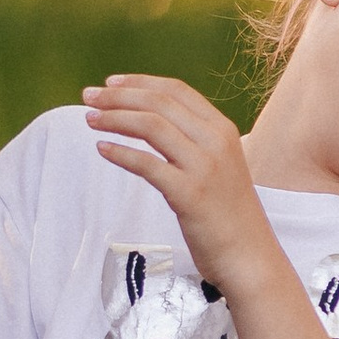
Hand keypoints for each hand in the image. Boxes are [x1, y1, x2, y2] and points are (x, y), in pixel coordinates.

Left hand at [81, 74, 268, 283]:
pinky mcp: (190, 194)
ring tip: (91, 119)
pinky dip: (121, 153)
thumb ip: (195, 142)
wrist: (250, 256)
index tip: (111, 83)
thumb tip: (154, 123)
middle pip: (159, 103)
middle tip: (89, 97)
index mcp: (223, 130)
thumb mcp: (220, 166)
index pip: (177, 91)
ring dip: (115, 118)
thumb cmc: (229, 216)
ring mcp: (204, 167)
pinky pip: (147, 164)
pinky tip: (102, 148)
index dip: (140, 82)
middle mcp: (215, 141)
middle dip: (119, 96)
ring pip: (152, 126)